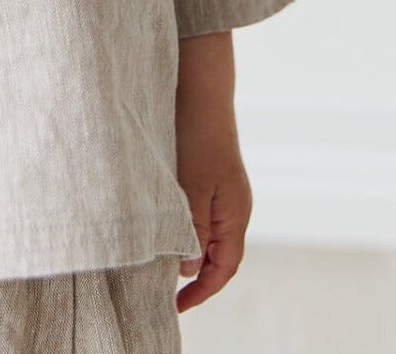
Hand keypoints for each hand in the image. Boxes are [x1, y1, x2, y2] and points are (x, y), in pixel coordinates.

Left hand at [174, 108, 251, 312]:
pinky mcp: (209, 177)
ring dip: (189, 253)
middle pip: (219, 256)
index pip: (224, 268)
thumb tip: (189, 269)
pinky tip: (164, 227)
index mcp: (236, 214)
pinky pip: (200, 215)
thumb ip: (193, 227)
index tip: (175, 307)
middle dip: (196, 278)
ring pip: (208, 235)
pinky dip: (185, 229)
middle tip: (164, 292)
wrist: (200, 89)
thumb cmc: (196, 135)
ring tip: (160, 266)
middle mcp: (234, 207)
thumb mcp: (191, 185)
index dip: (202, 292)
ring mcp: (223, 192)